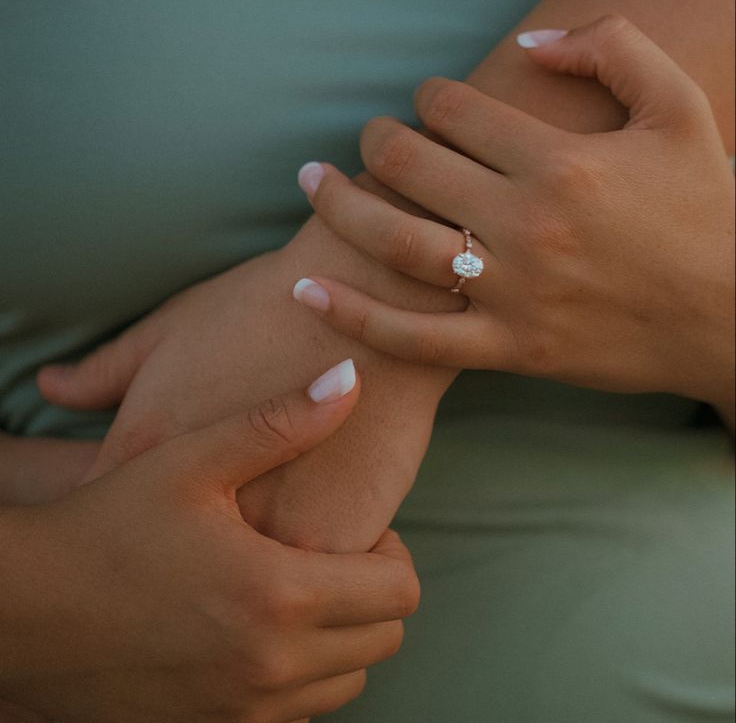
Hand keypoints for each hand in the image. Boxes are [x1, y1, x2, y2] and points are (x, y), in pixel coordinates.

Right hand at [1, 363, 419, 722]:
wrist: (25, 611)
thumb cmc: (108, 524)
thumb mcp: (193, 459)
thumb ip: (282, 422)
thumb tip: (352, 377)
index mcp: (278, 594)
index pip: (398, 590)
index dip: (390, 550)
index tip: (354, 525)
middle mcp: (271, 667)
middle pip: (383, 640)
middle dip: (372, 593)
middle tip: (328, 553)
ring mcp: (242, 713)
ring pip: (345, 684)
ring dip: (340, 638)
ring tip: (293, 587)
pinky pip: (296, 716)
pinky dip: (299, 678)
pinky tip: (257, 629)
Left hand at [37, 240, 453, 552]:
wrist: (375, 294)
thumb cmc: (265, 303)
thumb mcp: (173, 327)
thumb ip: (105, 370)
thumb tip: (49, 386)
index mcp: (147, 450)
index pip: (108, 525)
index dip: (130, 528)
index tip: (153, 524)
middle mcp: (199, 507)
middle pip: (177, 571)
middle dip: (189, 565)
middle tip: (213, 540)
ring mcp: (267, 534)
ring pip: (250, 592)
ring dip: (254, 579)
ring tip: (270, 546)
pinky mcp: (332, 546)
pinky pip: (315, 587)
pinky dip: (314, 573)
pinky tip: (317, 537)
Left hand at [291, 16, 734, 420]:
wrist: (735, 316)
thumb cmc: (708, 206)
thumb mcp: (678, 105)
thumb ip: (611, 48)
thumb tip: (529, 41)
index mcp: (560, 160)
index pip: (455, 109)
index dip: (428, 96)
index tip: (429, 101)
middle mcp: (527, 223)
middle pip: (410, 166)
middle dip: (376, 139)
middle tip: (370, 135)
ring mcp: (513, 292)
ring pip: (396, 243)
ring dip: (340, 205)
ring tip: (311, 182)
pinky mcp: (510, 349)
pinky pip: (413, 338)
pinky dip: (354, 315)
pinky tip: (308, 288)